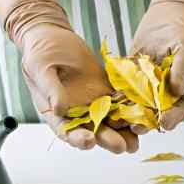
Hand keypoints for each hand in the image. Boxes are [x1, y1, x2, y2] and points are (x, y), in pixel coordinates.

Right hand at [7, 0, 138, 153]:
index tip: (89, 142)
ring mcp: (93, 102)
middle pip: (93, 131)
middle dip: (107, 140)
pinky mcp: (106, 90)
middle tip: (121, 147)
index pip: (67, 131)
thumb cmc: (40, 53)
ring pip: (110, 120)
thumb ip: (50, 89)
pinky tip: (143, 115)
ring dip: (123, 131)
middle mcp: (76, 112)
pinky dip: (131, 108)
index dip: (77, 139)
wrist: (53, 36)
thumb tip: (59, 108)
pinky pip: (120, 101)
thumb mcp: (40, 69)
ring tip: (136, 141)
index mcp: (55, 113)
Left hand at [131, 0, 183, 132]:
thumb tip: (175, 91)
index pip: (182, 106)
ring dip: (131, 111)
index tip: (163, 124)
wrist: (172, 8)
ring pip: (141, 100)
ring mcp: (152, 80)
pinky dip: (119, 93)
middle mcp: (170, 86)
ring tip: (121, 120)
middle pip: (159, 108)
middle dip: (148, 120)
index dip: (173, 117)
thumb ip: (181, 69)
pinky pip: (128, 85)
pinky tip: (109, 101)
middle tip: (136, 128)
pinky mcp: (137, 70)